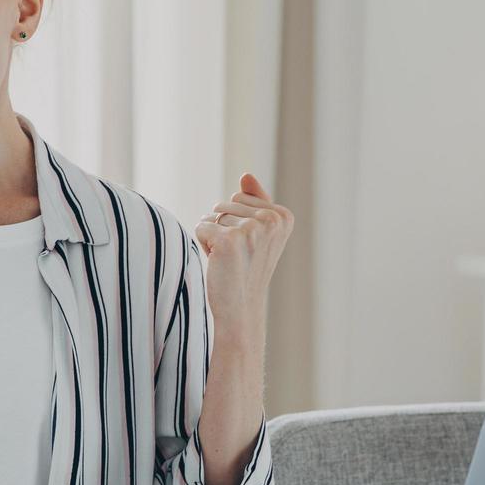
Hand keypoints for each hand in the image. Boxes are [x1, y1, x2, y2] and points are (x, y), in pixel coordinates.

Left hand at [194, 173, 294, 336]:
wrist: (240, 310)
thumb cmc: (245, 271)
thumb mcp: (257, 233)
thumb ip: (254, 202)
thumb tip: (246, 175)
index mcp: (283, 215)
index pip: (240, 197)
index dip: (235, 222)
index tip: (248, 247)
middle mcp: (272, 220)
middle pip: (226, 203)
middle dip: (223, 226)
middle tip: (236, 255)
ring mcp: (252, 229)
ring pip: (212, 215)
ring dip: (213, 237)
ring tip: (228, 260)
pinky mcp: (230, 239)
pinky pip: (201, 226)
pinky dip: (203, 243)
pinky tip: (218, 263)